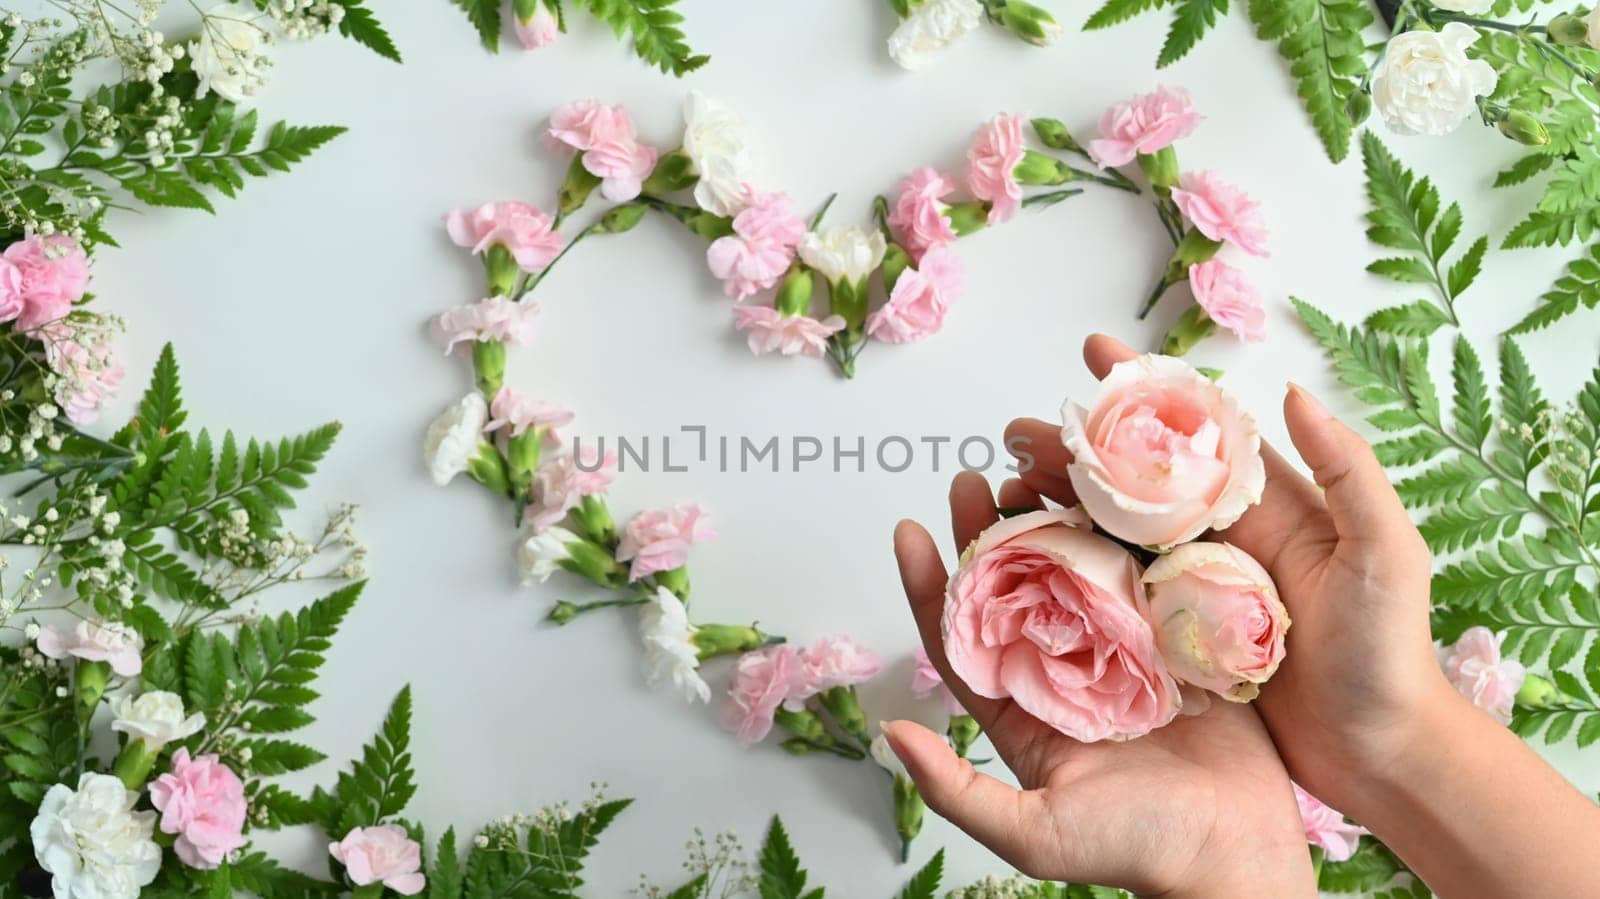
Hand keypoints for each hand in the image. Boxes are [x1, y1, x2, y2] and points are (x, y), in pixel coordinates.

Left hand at [887, 471, 1315, 896]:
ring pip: (1076, 570)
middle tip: (972, 480)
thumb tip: (892, 735)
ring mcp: (1123, 650)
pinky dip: (1127, 537)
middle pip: (1015, 588)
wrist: (1237, 856)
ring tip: (1030, 471)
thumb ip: (957, 790)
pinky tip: (1111, 497)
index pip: (961, 635)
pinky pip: (1145, 576)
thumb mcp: (1034, 832)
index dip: (931, 583)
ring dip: (1053, 521)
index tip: (909, 528)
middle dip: (987, 533)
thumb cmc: (1137, 849)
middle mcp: (1066, 671)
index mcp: (1025, 708)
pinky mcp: (1177, 639)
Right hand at [1002, 334, 1449, 813]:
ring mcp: (1195, 587)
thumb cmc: (1390, 653)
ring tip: (1005, 487)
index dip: (1146, 389)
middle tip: (1018, 434)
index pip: (1197, 432)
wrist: (1380, 753)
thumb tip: (1293, 392)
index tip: (1094, 352)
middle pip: (1137, 477)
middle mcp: (1225, 537)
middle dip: (1077, 447)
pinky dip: (1073, 567)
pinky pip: (1116, 592)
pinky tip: (1030, 555)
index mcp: (1271, 505)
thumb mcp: (1388, 553)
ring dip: (1061, 503)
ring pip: (1114, 530)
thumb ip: (1348, 471)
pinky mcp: (1176, 637)